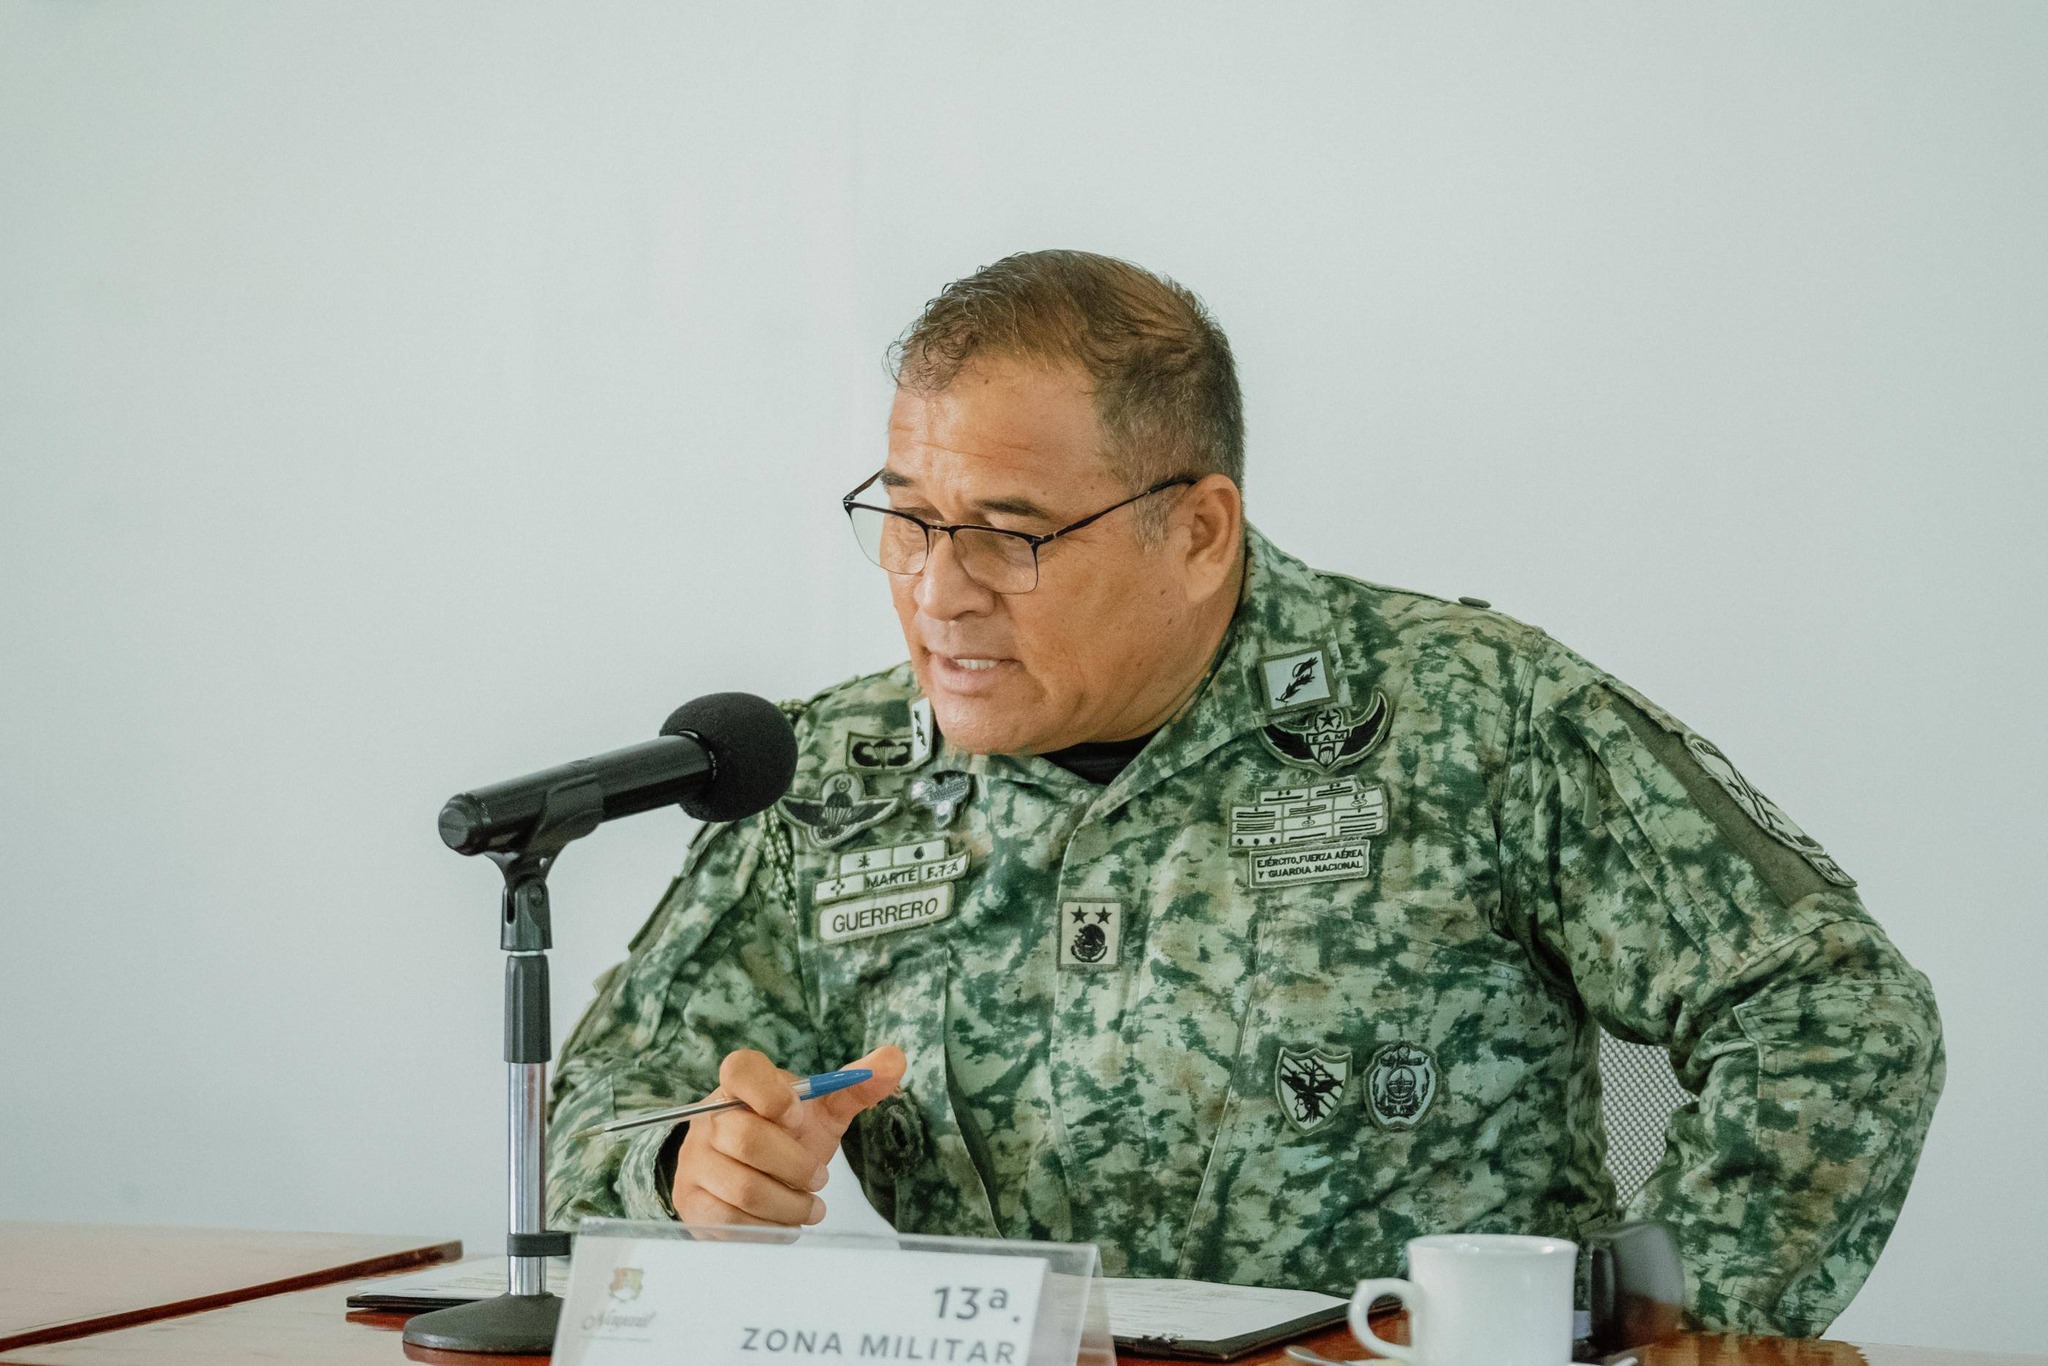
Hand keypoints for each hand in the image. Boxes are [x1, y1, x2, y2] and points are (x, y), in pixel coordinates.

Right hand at [670, 1044, 904, 1226]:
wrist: (746, 1172)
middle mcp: (710, 1118)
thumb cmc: (787, 1134)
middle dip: (797, 1166)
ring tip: (810, 1207)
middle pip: (748, 1140)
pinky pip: (730, 1221)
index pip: (741, 1069)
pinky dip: (770, 1227)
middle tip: (820, 1178)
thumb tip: (896, 1058)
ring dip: (790, 1205)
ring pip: (744, 1189)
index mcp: (740, 1083)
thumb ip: (857, 1085)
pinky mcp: (692, 1201)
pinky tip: (784, 1223)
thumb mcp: (823, 1109)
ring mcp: (696, 1160)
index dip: (771, 1093)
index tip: (798, 1115)